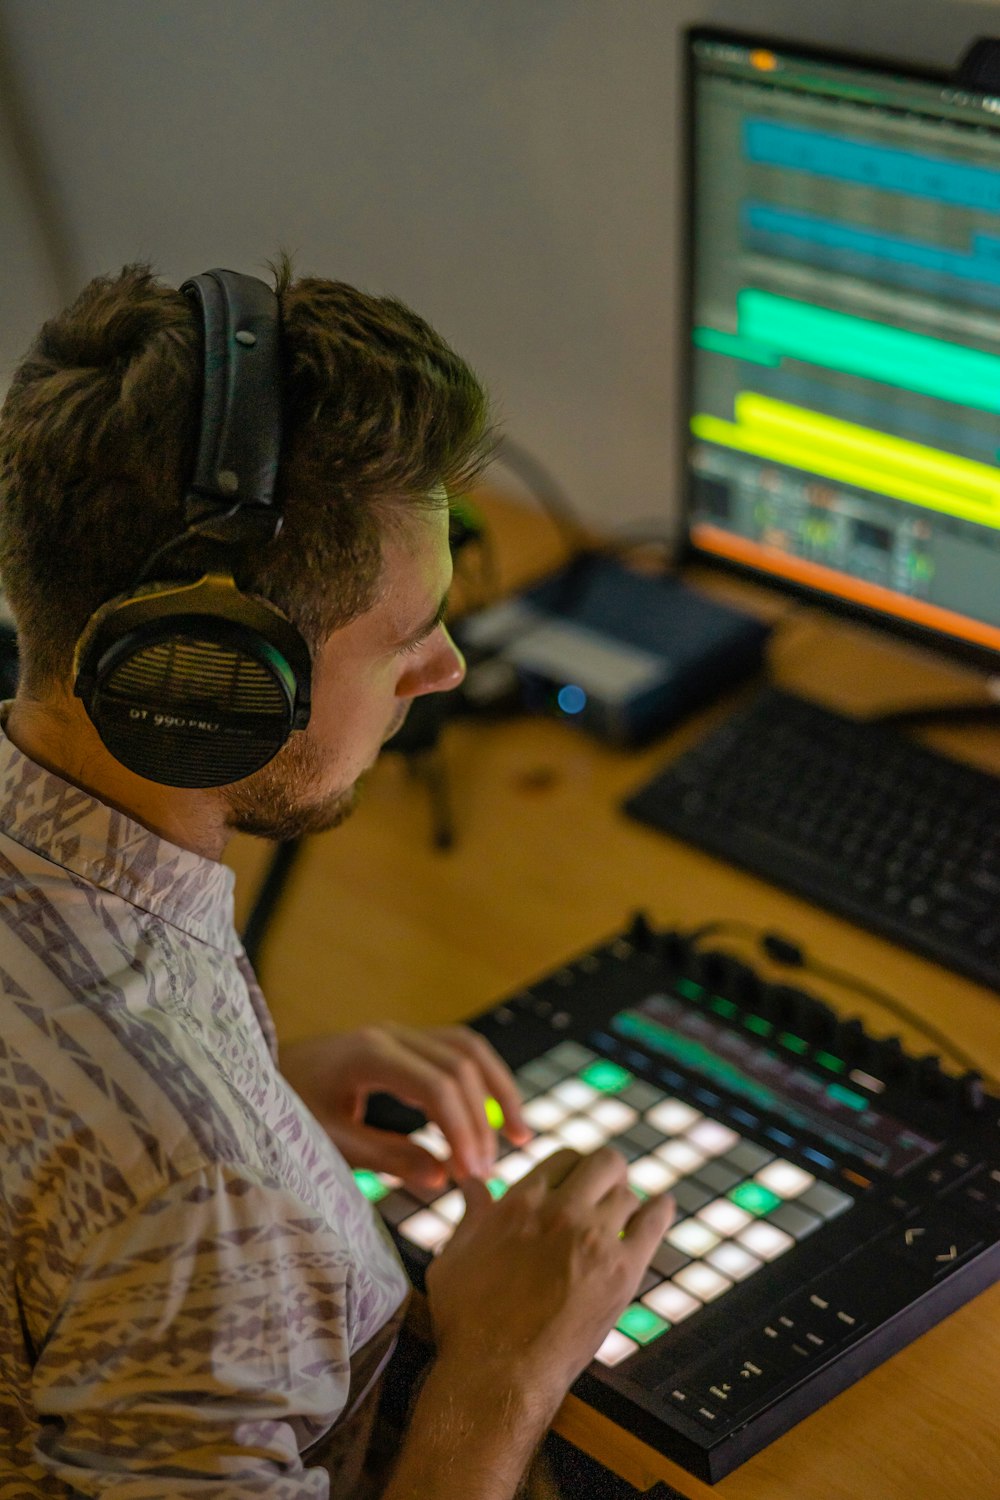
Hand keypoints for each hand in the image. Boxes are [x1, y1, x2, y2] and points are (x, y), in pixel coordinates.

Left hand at [278, 1024, 530, 1187]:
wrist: (254, 1075)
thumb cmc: (282, 1111)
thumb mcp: (327, 1142)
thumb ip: (385, 1157)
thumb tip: (443, 1177)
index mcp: (368, 1055)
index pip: (437, 1085)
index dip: (462, 1129)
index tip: (473, 1173)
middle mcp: (390, 1035)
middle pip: (461, 1064)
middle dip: (483, 1118)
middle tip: (490, 1169)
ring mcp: (398, 1034)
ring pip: (468, 1049)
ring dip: (497, 1090)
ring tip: (520, 1135)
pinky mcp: (403, 1043)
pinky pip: (456, 1052)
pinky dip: (481, 1082)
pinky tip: (492, 1117)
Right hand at [426, 1146, 674, 1398]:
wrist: (496, 1375)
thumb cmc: (467, 1322)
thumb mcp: (454, 1257)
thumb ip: (470, 1214)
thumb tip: (471, 1182)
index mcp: (520, 1202)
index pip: (564, 1158)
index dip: (573, 1170)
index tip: (576, 1187)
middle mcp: (560, 1211)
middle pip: (604, 1163)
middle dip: (605, 1175)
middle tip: (605, 1193)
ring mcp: (594, 1239)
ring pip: (628, 1194)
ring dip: (625, 1203)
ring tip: (622, 1218)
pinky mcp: (621, 1272)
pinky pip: (654, 1222)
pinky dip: (660, 1210)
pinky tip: (661, 1208)